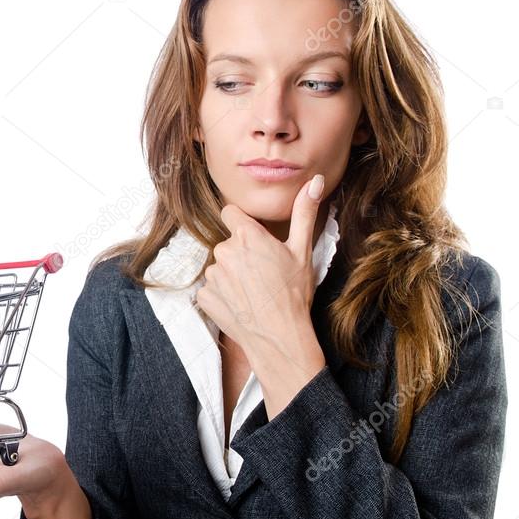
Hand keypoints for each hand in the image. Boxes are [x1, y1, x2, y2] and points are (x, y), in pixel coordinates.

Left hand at [194, 174, 327, 417]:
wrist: (279, 337)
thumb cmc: (293, 294)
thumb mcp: (302, 251)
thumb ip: (304, 213)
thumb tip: (314, 181)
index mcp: (246, 236)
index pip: (230, 212)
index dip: (241, 223)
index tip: (253, 236)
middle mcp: (224, 251)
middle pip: (228, 243)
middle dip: (241, 254)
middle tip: (262, 273)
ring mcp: (212, 275)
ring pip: (220, 267)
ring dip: (232, 275)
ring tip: (254, 292)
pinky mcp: (204, 296)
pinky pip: (211, 289)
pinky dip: (223, 295)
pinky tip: (242, 304)